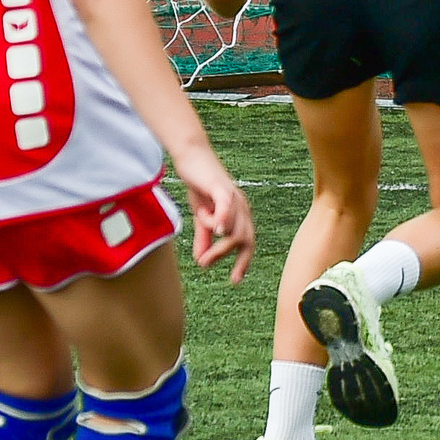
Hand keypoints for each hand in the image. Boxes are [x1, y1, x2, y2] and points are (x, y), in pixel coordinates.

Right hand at [174, 147, 255, 283]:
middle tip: (206, 264)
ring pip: (234, 228)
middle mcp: (242, 207)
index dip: (244, 262)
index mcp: (240, 215)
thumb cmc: (200, 186)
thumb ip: (204, 237)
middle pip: (244, 239)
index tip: (236, 280)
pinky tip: (217, 230)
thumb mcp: (202, 216)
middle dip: (229, 256)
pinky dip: (223, 220)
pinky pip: (227, 207)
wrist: (192, 158)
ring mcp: (234, 197)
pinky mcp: (221, 187)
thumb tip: (202, 261)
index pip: (248, 243)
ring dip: (217, 243)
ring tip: (202, 254)